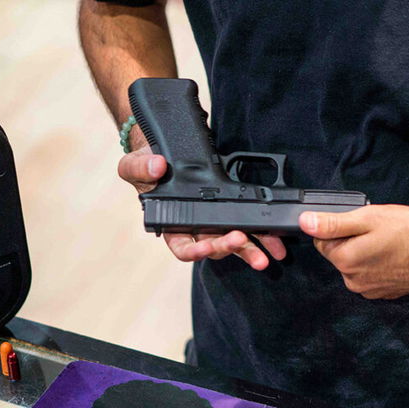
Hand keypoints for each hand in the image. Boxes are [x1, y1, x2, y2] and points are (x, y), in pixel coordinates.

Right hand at [118, 145, 286, 269]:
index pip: (182, 247)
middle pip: (213, 247)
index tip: (204, 247)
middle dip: (228, 247)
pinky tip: (274, 242)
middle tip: (240, 240)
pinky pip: (247, 224)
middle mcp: (194, 229)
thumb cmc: (147, 164)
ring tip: (266, 256)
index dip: (193, 251)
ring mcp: (214, 221)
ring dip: (250, 249)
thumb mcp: (134, 165)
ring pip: (233, 241)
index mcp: (170, 226)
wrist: (165, 151)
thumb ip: (140, 168)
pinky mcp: (231, 210)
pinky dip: (261, 234)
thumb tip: (156, 167)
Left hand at [299, 205, 408, 299]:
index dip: (339, 226)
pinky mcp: (383, 293)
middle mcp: (353, 280)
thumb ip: (334, 223)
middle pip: (338, 253)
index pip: (322, 240)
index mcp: (346, 260)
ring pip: (354, 264)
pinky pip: (369, 274)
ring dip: (365, 252)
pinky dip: (377, 263)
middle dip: (352, 239)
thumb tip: (305, 223)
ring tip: (389, 242)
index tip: (360, 222)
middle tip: (378, 230)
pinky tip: (395, 254)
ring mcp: (368, 289)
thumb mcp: (370, 218)